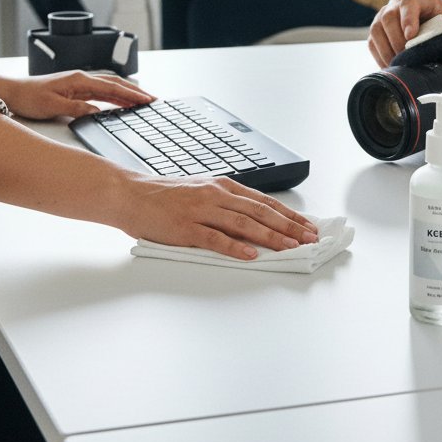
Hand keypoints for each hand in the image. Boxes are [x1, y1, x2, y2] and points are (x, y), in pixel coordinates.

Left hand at [0, 70, 154, 119]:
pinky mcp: (75, 90)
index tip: (147, 100)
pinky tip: (120, 104)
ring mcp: (79, 83)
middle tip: (152, 100)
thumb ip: (77, 109)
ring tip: (142, 102)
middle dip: (135, 92)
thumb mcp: (53, 106)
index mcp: (79, 79)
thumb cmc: (28, 97)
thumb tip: (98, 112)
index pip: (112, 87)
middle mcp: (82, 79)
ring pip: (109, 87)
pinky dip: (114, 97)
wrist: (11, 92)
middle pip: (115, 84)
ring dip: (126, 94)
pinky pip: (100, 93)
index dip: (131, 94)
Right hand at [123, 174, 319, 260]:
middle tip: (309, 239)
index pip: (264, 202)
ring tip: (290, 247)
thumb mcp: (202, 192)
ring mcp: (202, 211)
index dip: (289, 215)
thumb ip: (227, 205)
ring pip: (244, 224)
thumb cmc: (165, 196)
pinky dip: (235, 247)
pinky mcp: (186, 228)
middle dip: (289, 226)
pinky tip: (251, 254)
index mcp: (223, 186)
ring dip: (271, 236)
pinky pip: (215, 238)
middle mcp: (216, 195)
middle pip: (260, 212)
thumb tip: (255, 222)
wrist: (131, 195)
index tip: (307, 226)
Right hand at [368, 0, 441, 66]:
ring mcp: (383, 14)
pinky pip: (372, 42)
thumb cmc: (438, 18)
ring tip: (398, 64)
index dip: (408, 20)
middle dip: (396, 40)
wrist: (427, 17)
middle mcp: (396, 2)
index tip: (411, 36)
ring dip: (386, 50)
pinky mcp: (376, 28)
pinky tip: (390, 66)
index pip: (408, 4)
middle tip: (406, 57)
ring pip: (376, 29)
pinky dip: (380, 56)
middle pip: (388, 17)